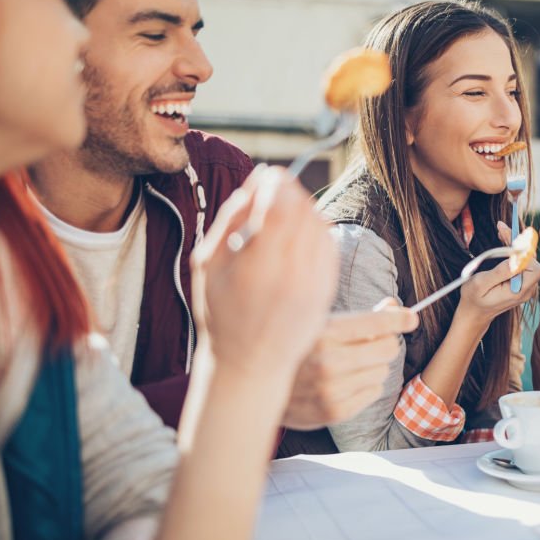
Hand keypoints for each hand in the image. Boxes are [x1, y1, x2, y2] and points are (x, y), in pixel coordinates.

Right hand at [190, 166, 337, 401]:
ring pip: (321, 225)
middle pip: (304, 211)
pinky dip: (317, 230)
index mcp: (258, 268)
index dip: (278, 183)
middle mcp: (292, 276)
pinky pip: (330, 245)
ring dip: (305, 208)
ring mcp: (314, 284)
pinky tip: (299, 234)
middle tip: (275, 191)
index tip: (269, 176)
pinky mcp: (328, 291)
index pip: (282, 206)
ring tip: (284, 214)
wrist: (251, 364)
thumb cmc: (222, 313)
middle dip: (291, 192)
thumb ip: (231, 219)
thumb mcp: (209, 264)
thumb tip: (257, 182)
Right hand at [283, 299, 417, 429]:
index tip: (410, 318)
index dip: (399, 319)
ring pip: (382, 371)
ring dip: (372, 366)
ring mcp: (332, 389)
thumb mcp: (320, 322)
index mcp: (324, 333)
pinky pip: (374, 392)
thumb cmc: (295, 348)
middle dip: (383, 343)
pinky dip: (366, 386)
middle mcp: (328, 362)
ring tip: (349, 364)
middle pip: (388, 348)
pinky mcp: (334, 411)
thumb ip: (358, 317)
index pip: (378, 323)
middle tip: (370, 343)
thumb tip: (394, 306)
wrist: (257, 384)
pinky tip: (345, 382)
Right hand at [456, 222, 539, 324]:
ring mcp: (526, 286)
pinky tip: (504, 239)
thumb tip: (516, 259)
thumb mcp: (481, 284)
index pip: (535, 267)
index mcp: (519, 291)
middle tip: (502, 227)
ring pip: (527, 258)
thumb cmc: (474, 298)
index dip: (524, 251)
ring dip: (515, 244)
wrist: (474, 312)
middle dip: (518, 243)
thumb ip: (500, 272)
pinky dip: (514, 250)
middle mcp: (527, 289)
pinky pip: (522, 262)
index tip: (509, 237)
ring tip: (502, 230)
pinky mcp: (521, 281)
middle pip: (532, 260)